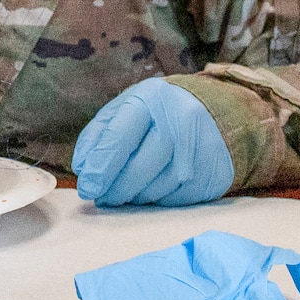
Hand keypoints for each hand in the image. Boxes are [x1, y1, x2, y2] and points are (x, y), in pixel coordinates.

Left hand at [73, 78, 232, 206]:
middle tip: (102, 197)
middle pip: (141, 167)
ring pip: (158, 188)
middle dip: (116, 188)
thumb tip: (83, 169)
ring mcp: (204, 149)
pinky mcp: (216, 174)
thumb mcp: (123, 111)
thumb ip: (98, 136)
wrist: (211, 112)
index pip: (121, 137)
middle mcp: (182, 121)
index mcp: (152, 98)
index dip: (101, 167)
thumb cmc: (155, 113)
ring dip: (136, 196)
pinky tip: (152, 189)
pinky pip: (177, 200)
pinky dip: (158, 200)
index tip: (87, 187)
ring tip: (126, 191)